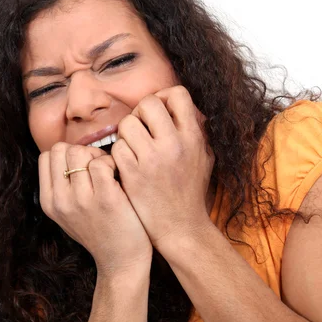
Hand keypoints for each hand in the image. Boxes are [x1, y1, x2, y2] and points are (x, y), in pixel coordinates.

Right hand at [38, 143, 152, 275]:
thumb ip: (61, 187)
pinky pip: (102, 162)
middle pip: (62, 149)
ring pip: (80, 152)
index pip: (47, 156)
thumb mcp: (67, 213)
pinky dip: (112, 163)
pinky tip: (118, 177)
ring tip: (108, 173)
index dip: (66, 155)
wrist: (121, 262)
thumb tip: (66, 153)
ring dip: (98, 157)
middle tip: (96, 168)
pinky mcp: (105, 198)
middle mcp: (60, 201)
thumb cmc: (98, 232)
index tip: (81, 168)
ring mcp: (81, 200)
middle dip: (81, 152)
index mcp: (48, 202)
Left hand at [111, 85, 214, 253]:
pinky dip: (119, 153)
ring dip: (127, 133)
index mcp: (193, 137)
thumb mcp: (204, 156)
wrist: (179, 227)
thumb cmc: (190, 191)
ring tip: (133, 147)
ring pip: (127, 123)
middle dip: (141, 113)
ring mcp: (150, 159)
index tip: (159, 111)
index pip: (177, 94)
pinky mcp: (131, 173)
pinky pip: (116, 147)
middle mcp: (173, 144)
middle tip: (141, 128)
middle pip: (148, 103)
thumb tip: (179, 105)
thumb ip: (194, 129)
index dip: (164, 97)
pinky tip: (126, 164)